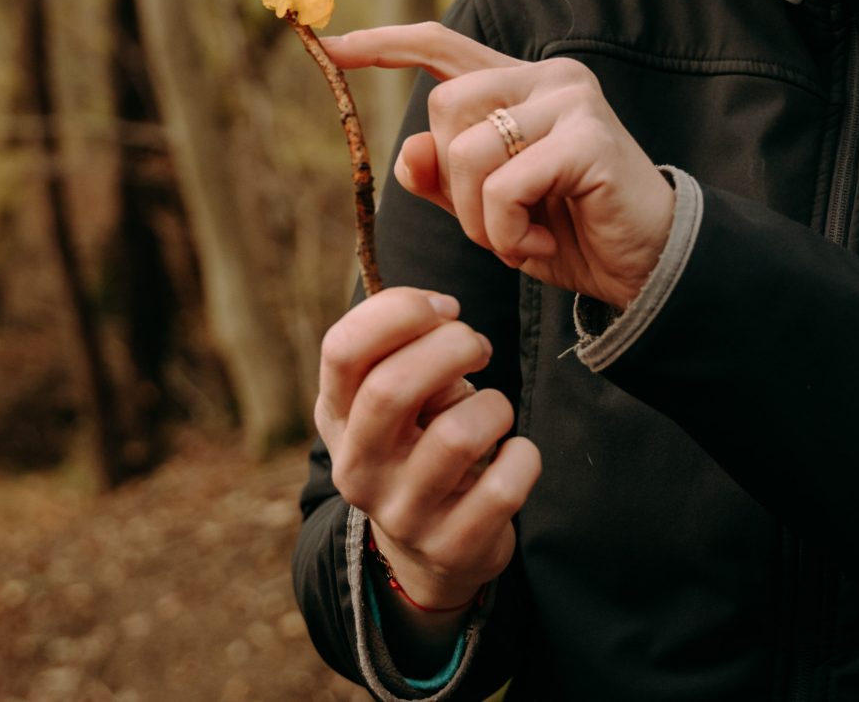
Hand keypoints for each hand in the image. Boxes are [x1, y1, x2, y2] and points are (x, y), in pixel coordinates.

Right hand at [317, 285, 541, 610]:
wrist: (428, 550)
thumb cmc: (417, 443)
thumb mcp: (392, 399)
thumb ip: (403, 352)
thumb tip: (442, 315)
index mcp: (336, 417)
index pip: (342, 349)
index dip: (399, 311)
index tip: (443, 307)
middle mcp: (358, 467)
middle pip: (391, 387)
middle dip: (451, 346)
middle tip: (478, 348)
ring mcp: (403, 513)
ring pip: (457, 437)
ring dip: (493, 406)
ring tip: (494, 410)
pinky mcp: (452, 546)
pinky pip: (503, 487)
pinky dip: (522, 457)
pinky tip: (514, 454)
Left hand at [320, 22, 674, 308]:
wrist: (649, 270)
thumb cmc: (572, 233)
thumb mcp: (491, 211)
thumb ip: (444, 179)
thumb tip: (406, 152)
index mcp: (521, 84)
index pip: (440, 45)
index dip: (383, 44)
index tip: (329, 44)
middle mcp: (547, 78)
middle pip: (442, 110)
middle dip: (450, 184)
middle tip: (495, 225)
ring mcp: (571, 101)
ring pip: (467, 150)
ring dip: (477, 218)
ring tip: (520, 239)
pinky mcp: (587, 137)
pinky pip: (503, 185)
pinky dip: (507, 231)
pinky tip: (542, 246)